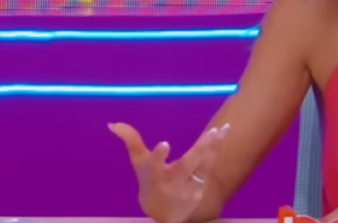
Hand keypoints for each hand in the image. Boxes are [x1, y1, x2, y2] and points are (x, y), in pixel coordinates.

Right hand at [109, 122, 229, 222]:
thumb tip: (113, 123)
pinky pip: (210, 166)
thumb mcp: (139, 163)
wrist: (164, 214)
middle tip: (212, 132)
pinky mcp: (200, 189)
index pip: (154, 167)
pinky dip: (217, 150)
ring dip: (214, 146)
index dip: (159, 156)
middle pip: (186, 166)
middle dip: (200, 149)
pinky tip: (224, 134)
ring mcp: (188, 188)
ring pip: (204, 164)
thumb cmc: (149, 182)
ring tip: (223, 128)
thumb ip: (131, 142)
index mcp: (153, 177)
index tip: (164, 143)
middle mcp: (171, 184)